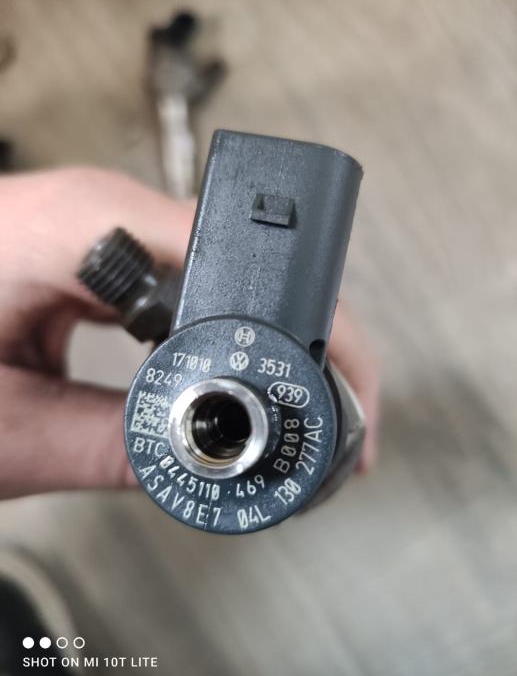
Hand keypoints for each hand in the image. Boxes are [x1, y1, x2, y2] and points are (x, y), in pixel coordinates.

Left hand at [0, 168, 378, 498]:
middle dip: (307, 342)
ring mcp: (110, 228)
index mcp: (84, 227)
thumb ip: (108, 450)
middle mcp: (107, 211)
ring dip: (269, 343)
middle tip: (331, 413)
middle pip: (255, 268)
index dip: (308, 328)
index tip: (334, 391)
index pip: (243, 262)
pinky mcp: (105, 253)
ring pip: (233, 279)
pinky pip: (195, 287)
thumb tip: (194, 464)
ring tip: (288, 400)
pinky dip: (225, 335)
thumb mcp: (4, 428)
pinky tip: (228, 373)